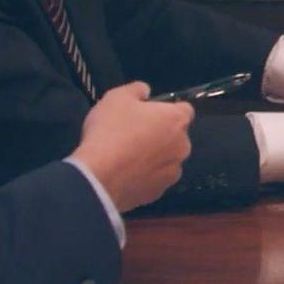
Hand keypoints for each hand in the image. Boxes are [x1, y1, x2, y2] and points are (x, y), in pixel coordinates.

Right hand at [69, 82, 193, 211]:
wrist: (98, 177)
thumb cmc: (110, 130)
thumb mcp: (117, 97)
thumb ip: (137, 90)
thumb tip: (146, 91)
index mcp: (177, 121)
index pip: (185, 110)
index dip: (167, 109)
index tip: (149, 113)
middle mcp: (182, 147)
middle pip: (176, 137)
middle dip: (161, 135)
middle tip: (134, 134)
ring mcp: (172, 173)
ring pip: (167, 160)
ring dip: (154, 158)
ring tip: (128, 158)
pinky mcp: (158, 193)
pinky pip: (154, 180)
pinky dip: (145, 177)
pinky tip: (125, 175)